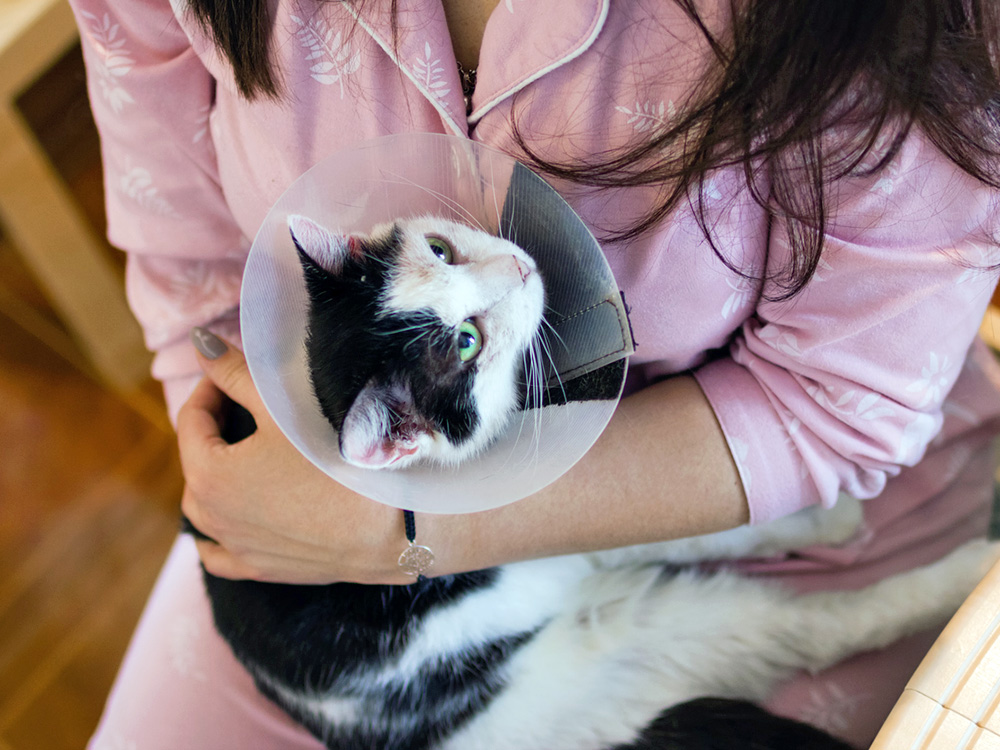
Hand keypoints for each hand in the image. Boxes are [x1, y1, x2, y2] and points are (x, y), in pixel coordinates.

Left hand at [176, 328, 411, 584]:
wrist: (394, 525)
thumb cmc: (338, 460)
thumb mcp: (282, 407)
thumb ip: (235, 374)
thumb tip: (200, 344)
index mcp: (208, 474)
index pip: (192, 419)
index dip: (211, 387)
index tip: (233, 371)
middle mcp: (212, 517)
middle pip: (197, 462)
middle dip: (213, 430)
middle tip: (243, 405)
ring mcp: (237, 548)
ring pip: (205, 508)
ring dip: (216, 477)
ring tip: (246, 454)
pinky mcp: (263, 570)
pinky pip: (220, 554)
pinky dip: (219, 532)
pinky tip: (235, 516)